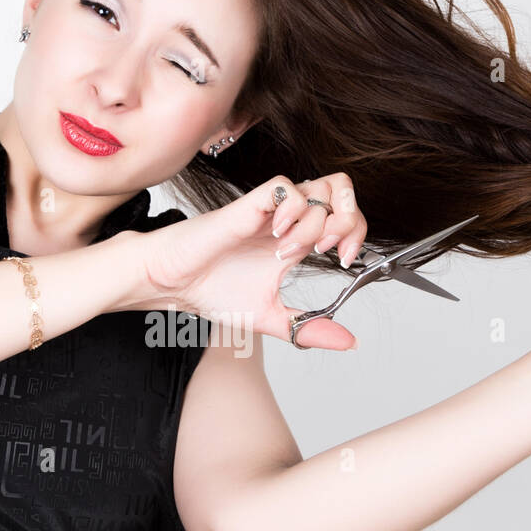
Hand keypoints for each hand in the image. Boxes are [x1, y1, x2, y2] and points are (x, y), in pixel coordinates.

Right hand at [137, 173, 367, 349]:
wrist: (173, 284)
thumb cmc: (212, 292)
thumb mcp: (273, 319)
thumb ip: (310, 329)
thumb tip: (349, 342)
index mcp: (296, 240)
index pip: (345, 215)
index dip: (356, 232)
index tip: (343, 260)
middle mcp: (287, 219)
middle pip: (341, 188)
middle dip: (349, 219)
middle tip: (328, 250)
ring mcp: (271, 209)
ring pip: (319, 189)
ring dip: (316, 224)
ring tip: (289, 251)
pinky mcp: (250, 204)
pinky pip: (287, 188)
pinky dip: (292, 213)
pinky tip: (275, 238)